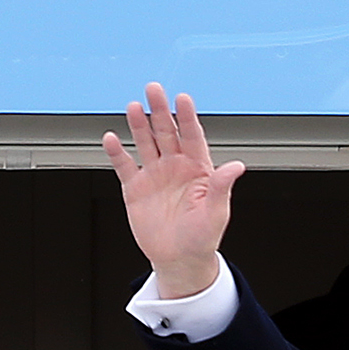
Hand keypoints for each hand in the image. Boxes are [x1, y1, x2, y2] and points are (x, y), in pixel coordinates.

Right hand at [102, 83, 243, 301]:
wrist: (179, 260)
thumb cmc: (202, 238)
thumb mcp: (216, 213)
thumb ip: (222, 187)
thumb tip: (236, 166)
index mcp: (197, 167)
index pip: (192, 135)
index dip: (187, 117)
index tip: (182, 99)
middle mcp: (175, 165)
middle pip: (167, 131)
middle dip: (160, 110)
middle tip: (154, 89)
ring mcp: (154, 175)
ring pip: (146, 143)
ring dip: (139, 125)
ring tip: (134, 107)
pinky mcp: (136, 189)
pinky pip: (125, 166)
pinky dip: (117, 153)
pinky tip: (112, 139)